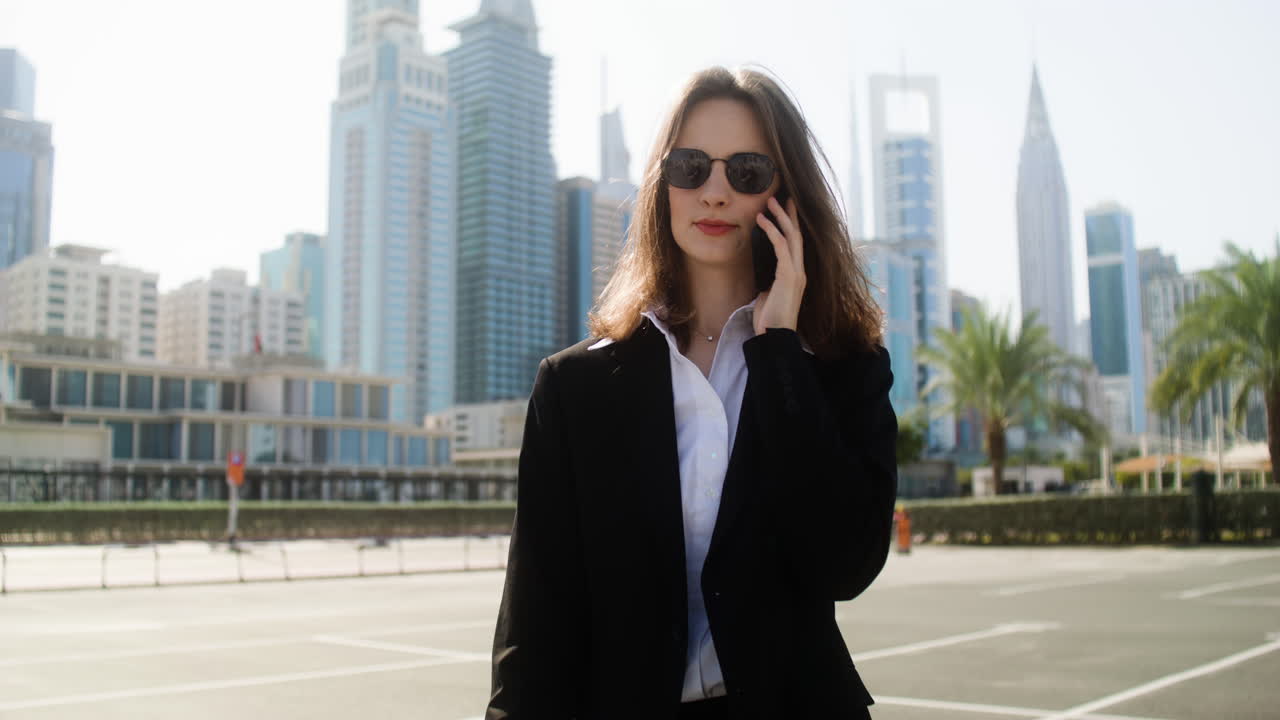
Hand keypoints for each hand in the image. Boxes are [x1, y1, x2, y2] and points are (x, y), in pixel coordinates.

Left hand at [752, 195, 804, 335]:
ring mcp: (797, 272)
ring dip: (780, 216)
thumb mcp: (768, 297)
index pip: (795, 244)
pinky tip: (762, 220)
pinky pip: (781, 247)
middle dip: (788, 214)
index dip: (791, 225)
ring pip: (791, 236)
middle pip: (797, 235)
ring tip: (769, 201)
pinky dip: (772, 231)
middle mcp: (800, 270)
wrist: (775, 336)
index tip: (786, 209)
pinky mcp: (789, 276)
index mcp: (796, 275)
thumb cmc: (770, 320)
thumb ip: (770, 285)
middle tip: (780, 196)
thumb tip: (764, 281)